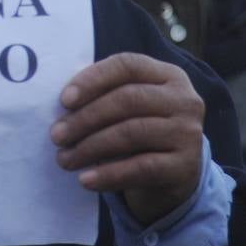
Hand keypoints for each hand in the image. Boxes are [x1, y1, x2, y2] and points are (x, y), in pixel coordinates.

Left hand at [49, 52, 203, 225]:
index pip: (128, 65)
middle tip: (57, 135)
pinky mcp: (186, 166)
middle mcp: (184, 100)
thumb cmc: (141, 130)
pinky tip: (86, 180)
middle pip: (128, 99)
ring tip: (64, 159)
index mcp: (168, 75)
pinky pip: (142, 168)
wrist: (175, 175)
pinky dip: (109, 174)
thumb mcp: (129, 107)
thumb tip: (64, 103)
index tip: (64, 100)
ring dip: (91, 147)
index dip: (94, 79)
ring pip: (132, 133)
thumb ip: (104, 95)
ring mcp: (188, 133)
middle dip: (86, 118)